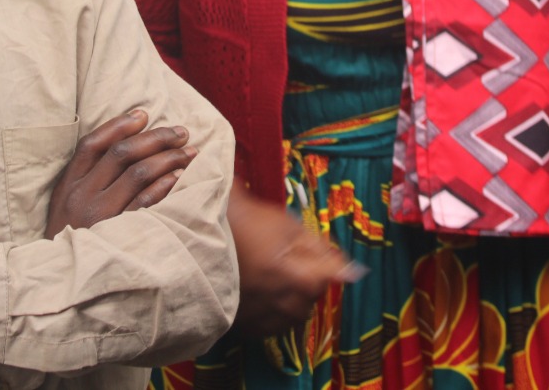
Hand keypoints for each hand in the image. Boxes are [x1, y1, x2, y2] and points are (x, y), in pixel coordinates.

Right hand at [44, 109, 197, 236]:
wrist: (61, 285)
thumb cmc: (70, 240)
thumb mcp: (64, 207)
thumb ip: (84, 179)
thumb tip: (124, 145)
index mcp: (67, 186)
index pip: (92, 144)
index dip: (119, 125)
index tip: (144, 114)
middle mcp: (81, 197)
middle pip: (121, 154)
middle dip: (155, 138)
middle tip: (181, 132)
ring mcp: (100, 217)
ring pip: (138, 174)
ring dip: (168, 158)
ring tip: (189, 152)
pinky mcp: (118, 235)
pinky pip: (146, 204)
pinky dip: (165, 186)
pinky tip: (180, 177)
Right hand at [227, 188, 355, 338]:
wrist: (196, 235)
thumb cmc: (246, 223)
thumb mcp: (287, 226)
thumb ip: (320, 250)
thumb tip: (351, 270)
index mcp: (293, 277)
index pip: (329, 278)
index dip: (327, 263)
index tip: (319, 256)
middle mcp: (279, 304)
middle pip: (312, 297)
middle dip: (309, 279)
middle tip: (290, 259)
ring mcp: (261, 317)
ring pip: (294, 314)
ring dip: (293, 296)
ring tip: (275, 274)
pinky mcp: (243, 325)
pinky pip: (272, 325)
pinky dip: (274, 310)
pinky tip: (262, 292)